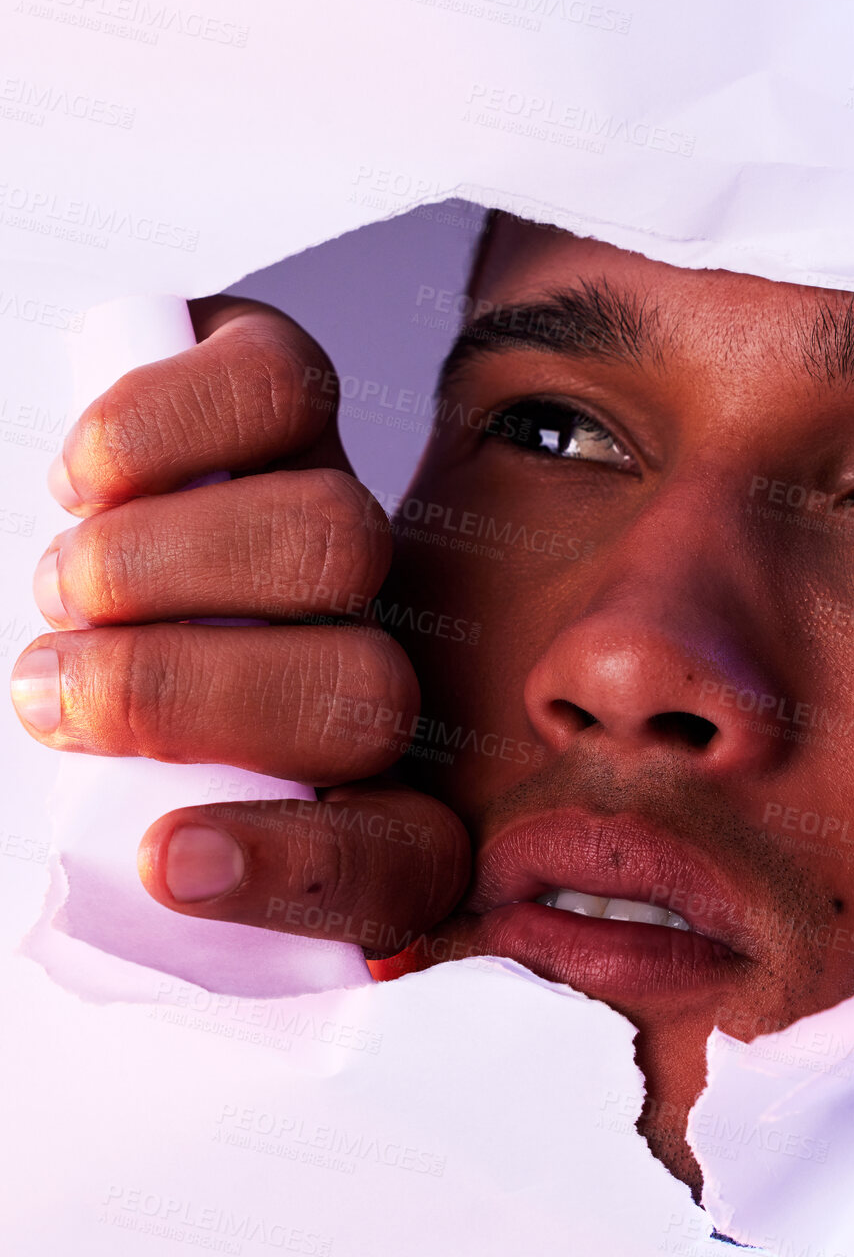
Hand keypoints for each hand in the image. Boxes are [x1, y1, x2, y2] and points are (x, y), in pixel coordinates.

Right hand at [11, 296, 469, 954]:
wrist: (65, 578)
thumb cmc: (72, 700)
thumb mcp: (99, 797)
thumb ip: (131, 841)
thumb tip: (150, 860)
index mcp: (347, 794)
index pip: (397, 860)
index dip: (300, 869)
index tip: (161, 857)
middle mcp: (364, 655)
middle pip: (366, 691)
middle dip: (183, 694)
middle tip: (53, 686)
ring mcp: (338, 526)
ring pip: (332, 538)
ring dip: (161, 571)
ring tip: (63, 587)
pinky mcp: (291, 404)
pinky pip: (280, 387)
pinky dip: (159, 430)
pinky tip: (87, 480)